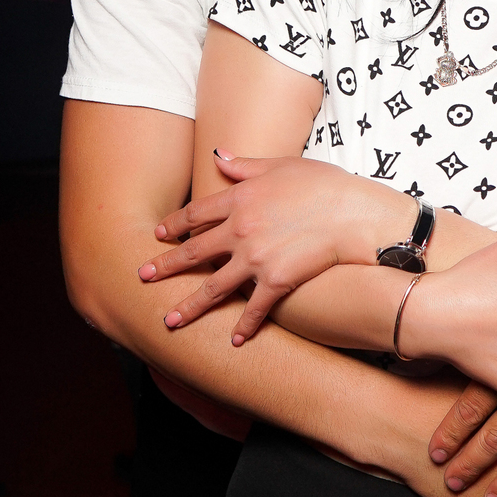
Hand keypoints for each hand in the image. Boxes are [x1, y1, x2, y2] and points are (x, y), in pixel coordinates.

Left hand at [141, 154, 414, 337]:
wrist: (354, 213)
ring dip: (189, 307)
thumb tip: (218, 155)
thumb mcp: (281, 165)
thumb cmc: (324, 184)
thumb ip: (245, 165)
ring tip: (169, 321)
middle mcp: (239, 229)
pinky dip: (244, 326)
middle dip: (165, 267)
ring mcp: (255, 258)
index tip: (159, 235)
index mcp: (239, 198)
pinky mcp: (276, 281)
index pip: (196, 214)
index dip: (175, 225)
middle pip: (193, 251)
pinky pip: (254, 308)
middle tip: (143, 278)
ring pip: (213, 287)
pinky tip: (235, 341)